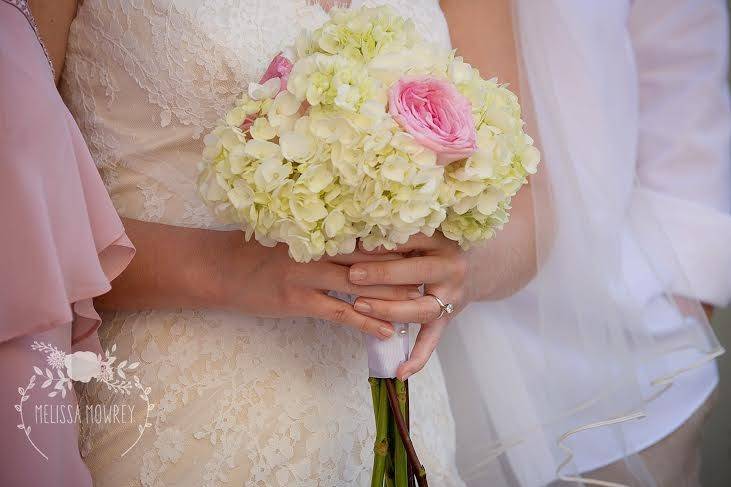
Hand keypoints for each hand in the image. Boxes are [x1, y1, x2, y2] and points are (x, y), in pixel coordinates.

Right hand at [209, 231, 419, 339]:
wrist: (218, 268)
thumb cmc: (251, 249)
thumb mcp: (285, 233)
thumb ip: (316, 233)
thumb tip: (346, 233)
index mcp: (316, 231)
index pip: (364, 234)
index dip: (393, 240)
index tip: (422, 243)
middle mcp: (317, 250)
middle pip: (370, 259)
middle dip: (401, 267)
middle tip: (430, 273)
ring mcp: (308, 276)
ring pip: (360, 286)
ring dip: (391, 297)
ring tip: (419, 304)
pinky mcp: (299, 301)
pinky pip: (340, 313)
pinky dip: (366, 323)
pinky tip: (387, 331)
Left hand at [347, 233, 471, 379]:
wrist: (480, 265)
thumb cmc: (439, 245)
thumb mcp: (426, 233)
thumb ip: (399, 235)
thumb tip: (357, 237)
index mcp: (443, 242)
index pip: (411, 240)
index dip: (383, 242)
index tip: (355, 244)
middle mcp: (451, 269)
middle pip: (416, 272)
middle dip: (382, 274)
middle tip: (352, 275)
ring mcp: (451, 297)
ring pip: (421, 308)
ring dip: (389, 310)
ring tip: (359, 306)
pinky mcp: (448, 318)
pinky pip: (432, 340)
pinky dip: (417, 358)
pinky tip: (399, 372)